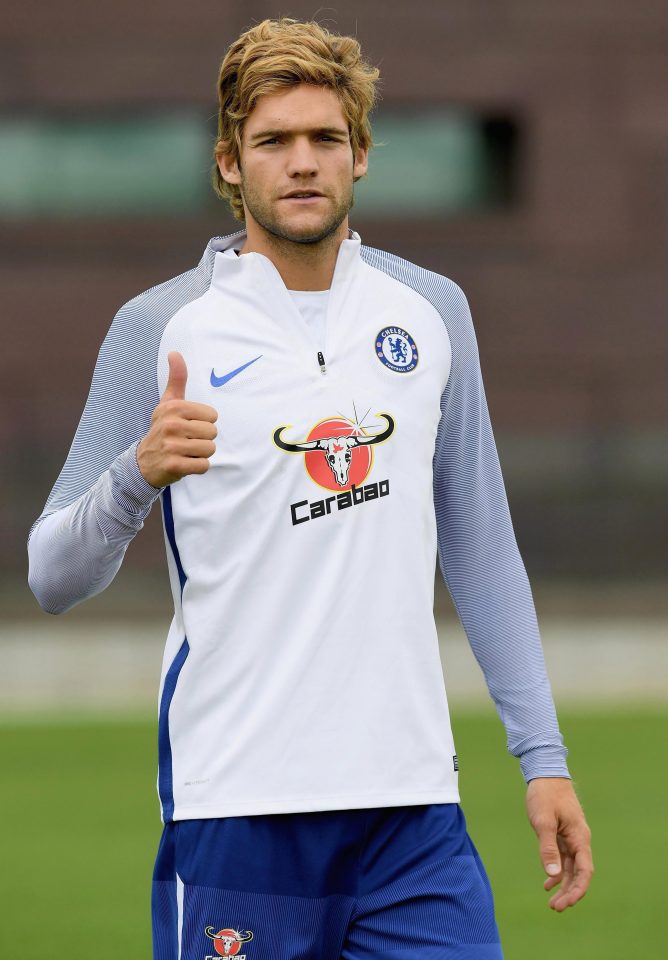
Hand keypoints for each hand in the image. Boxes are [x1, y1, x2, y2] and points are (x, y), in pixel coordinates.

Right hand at [137, 351, 217, 487]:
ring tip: (185, 452)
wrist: (143, 462)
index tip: (188, 426)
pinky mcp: (174, 466)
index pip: (213, 416)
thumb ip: (176, 379)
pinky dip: (198, 467)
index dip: (204, 423)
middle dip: (203, 439)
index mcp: (174, 407)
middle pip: (213, 433)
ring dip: (201, 453)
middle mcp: (171, 425)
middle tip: (186, 441)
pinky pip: (203, 466)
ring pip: (210, 449)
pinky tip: (184, 463)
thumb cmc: (162, 428)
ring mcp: (171, 446)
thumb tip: (174, 352)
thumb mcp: (168, 403)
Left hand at [526, 776, 592, 911]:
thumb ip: (548, 848)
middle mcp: (579, 840)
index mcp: (580, 838)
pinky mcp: (562, 835)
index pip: (585, 871)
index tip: (565, 903)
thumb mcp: (543, 821)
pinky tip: (547, 883)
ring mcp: (571, 838)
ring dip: (563, 885)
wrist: (545, 774)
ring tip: (551, 902)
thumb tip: (553, 875)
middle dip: (569, 893)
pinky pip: (563, 859)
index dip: (577, 890)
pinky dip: (557, 872)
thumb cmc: (545, 795)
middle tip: (555, 908)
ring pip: (571, 868)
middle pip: (579, 874)